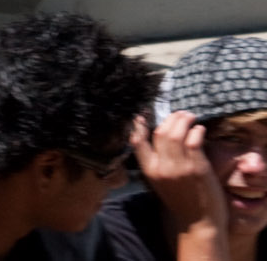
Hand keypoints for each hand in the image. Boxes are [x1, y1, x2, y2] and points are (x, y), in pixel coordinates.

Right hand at [132, 112, 227, 231]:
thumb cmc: (181, 201)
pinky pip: (194, 141)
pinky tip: (200, 129)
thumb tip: (160, 138)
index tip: (143, 114)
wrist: (198, 223)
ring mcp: (179, 167)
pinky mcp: (197, 168)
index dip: (138, 125)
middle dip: (170, 118)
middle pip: (160, 132)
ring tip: (190, 116)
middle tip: (179, 113)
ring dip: (184, 120)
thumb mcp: (160, 182)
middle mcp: (161, 167)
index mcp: (149, 171)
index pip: (137, 141)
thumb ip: (157, 162)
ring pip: (177, 134)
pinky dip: (197, 131)